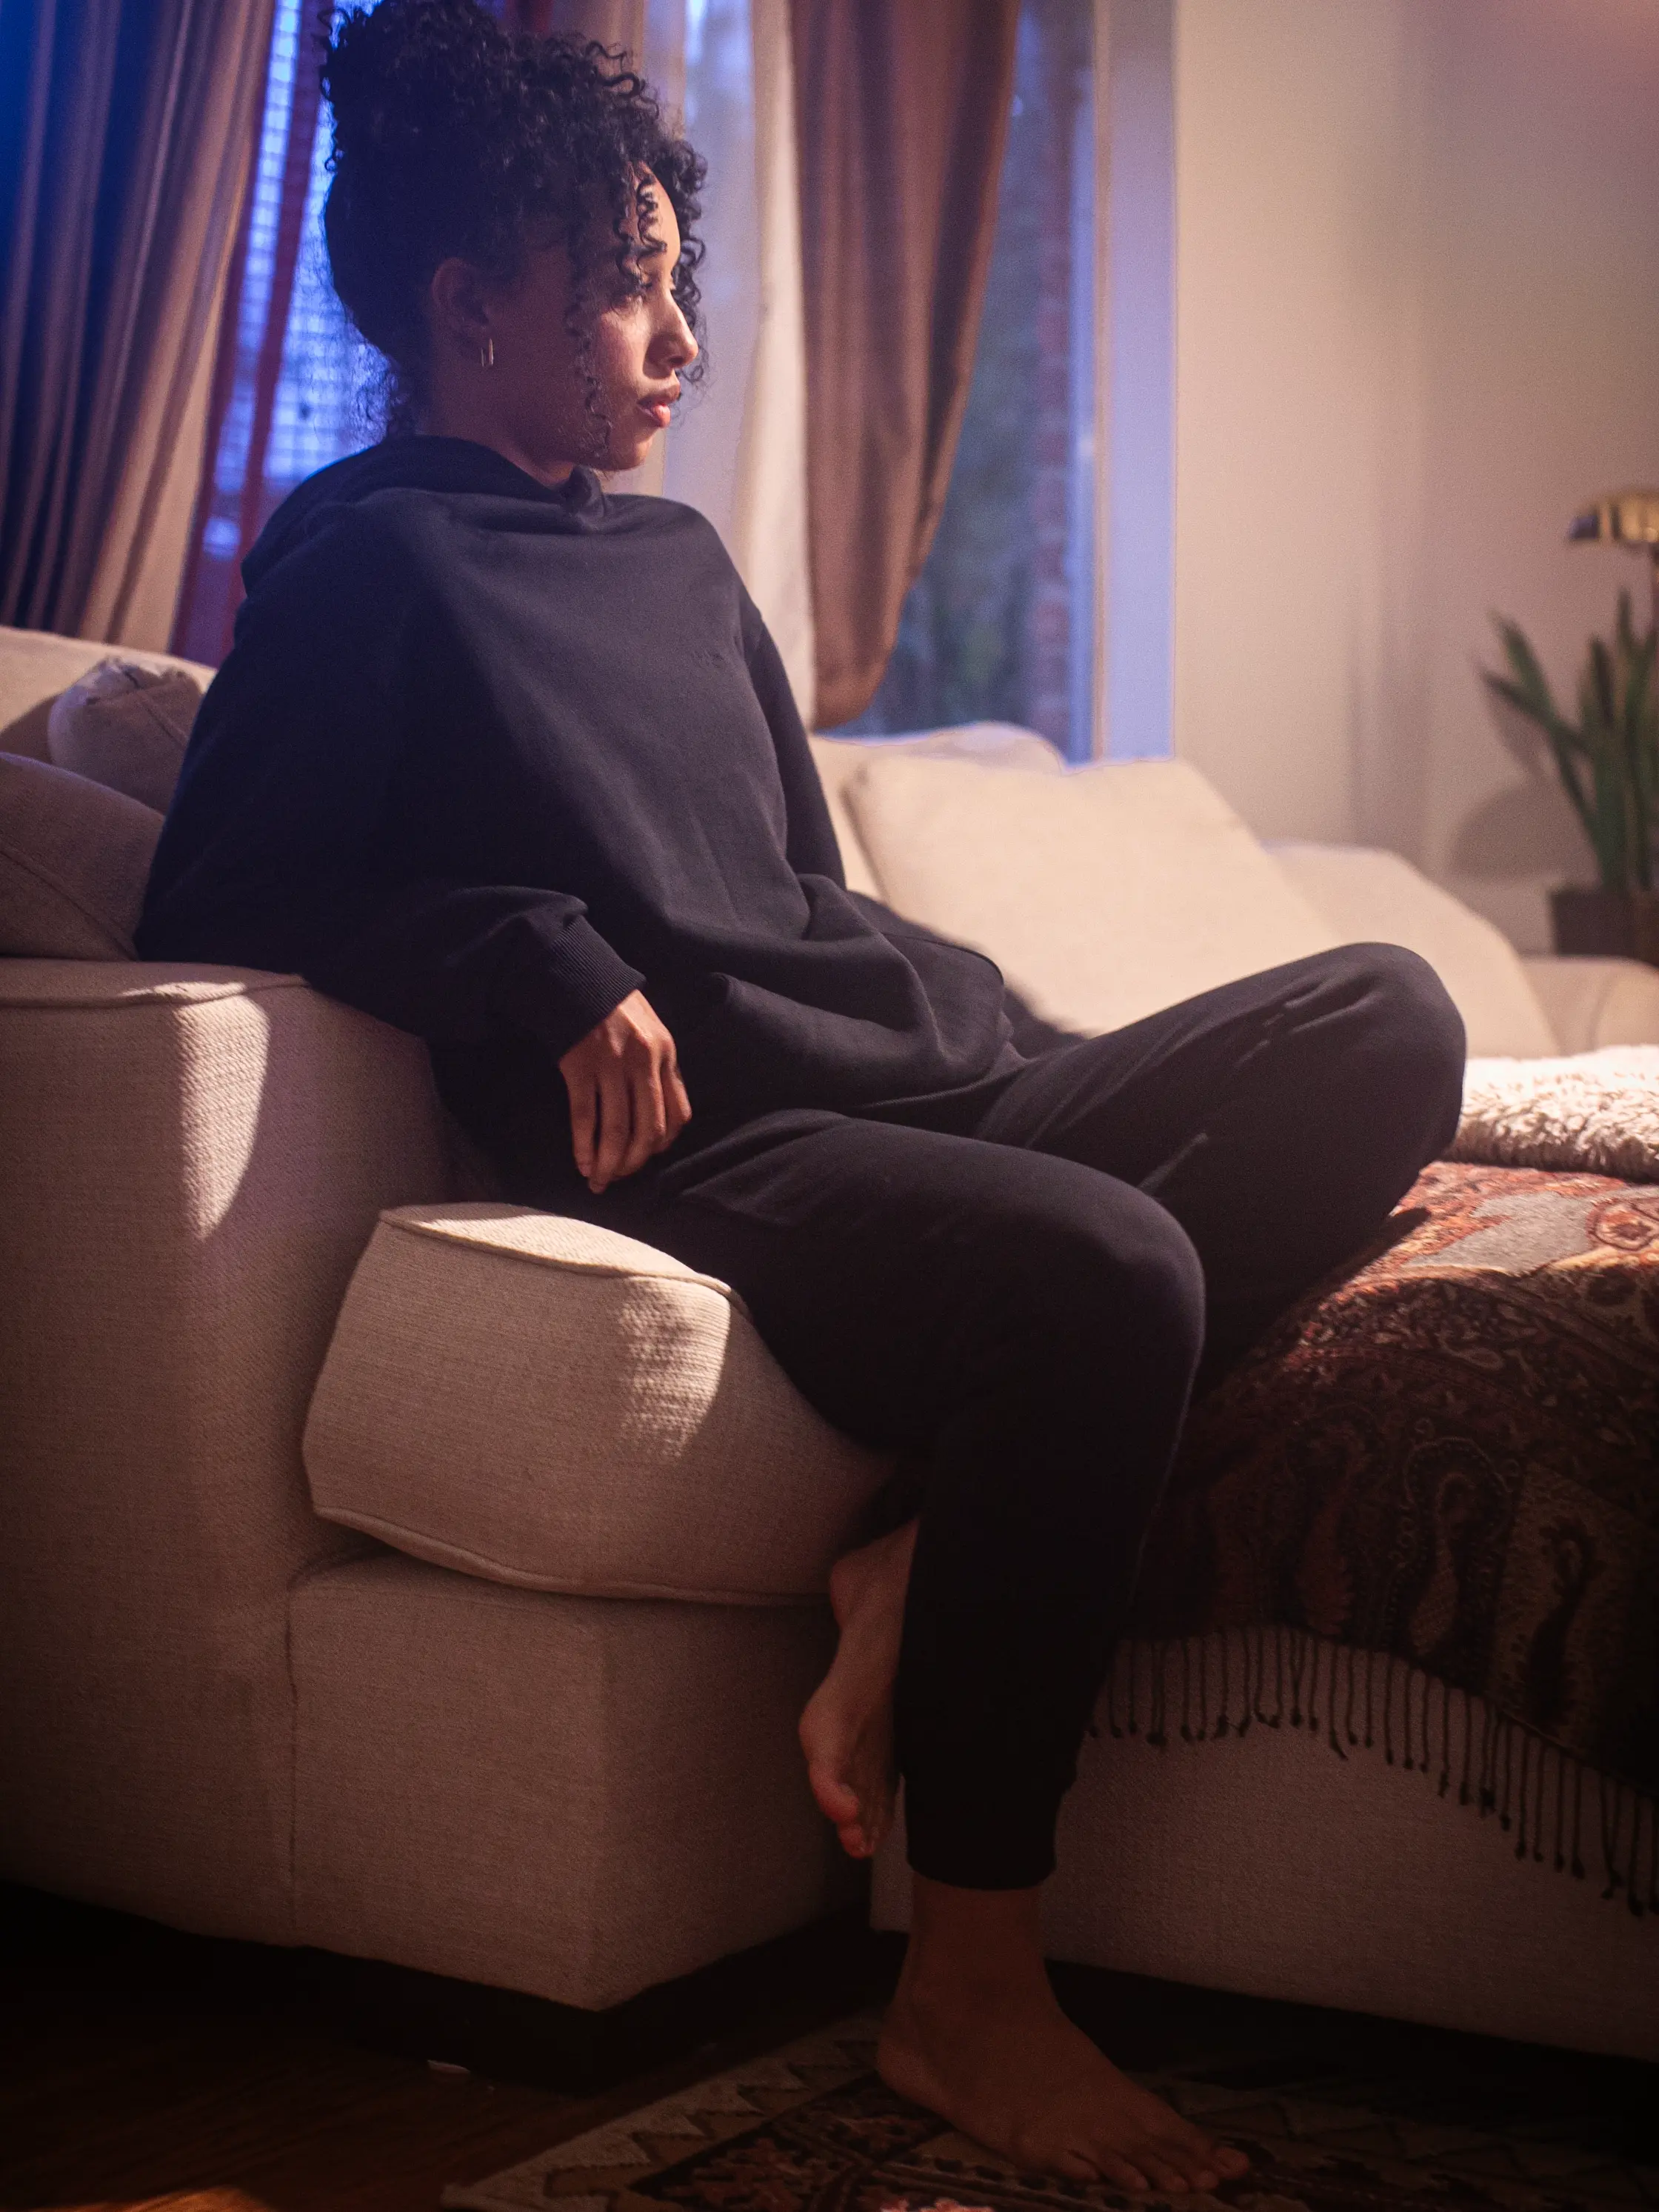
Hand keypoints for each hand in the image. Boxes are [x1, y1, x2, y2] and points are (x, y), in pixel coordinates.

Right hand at [559, 990, 690, 1193]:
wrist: (578, 978)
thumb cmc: (616, 1008)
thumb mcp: (652, 1032)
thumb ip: (659, 1068)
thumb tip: (659, 1115)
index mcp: (666, 1055)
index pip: (677, 1115)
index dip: (662, 1144)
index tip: (646, 1157)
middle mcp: (643, 1062)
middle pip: (647, 1129)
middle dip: (634, 1162)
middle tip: (619, 1178)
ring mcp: (610, 1065)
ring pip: (616, 1128)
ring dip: (608, 1161)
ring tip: (599, 1179)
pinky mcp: (579, 1067)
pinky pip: (585, 1116)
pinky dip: (584, 1144)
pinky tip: (581, 1161)